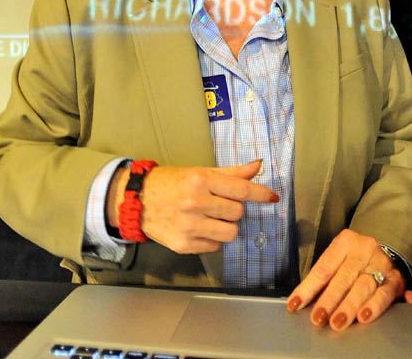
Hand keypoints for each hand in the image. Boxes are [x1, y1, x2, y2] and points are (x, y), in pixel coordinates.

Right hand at [109, 159, 277, 253]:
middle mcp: (195, 203)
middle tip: (221, 204)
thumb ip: (232, 173)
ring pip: (230, 233)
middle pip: (238, 213)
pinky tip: (199, 228)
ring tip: (211, 218)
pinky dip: (212, 238)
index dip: (260, 194)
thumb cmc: (172, 183)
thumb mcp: (200, 171)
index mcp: (201, 180)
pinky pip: (214, 246)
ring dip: (226, 226)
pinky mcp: (183, 245)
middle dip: (234, 209)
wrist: (138, 200)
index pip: (240, 189)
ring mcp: (189, 226)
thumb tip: (258, 166)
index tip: (273, 197)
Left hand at [286, 228, 403, 330]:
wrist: (386, 253)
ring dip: (348, 306)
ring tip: (337, 322)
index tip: (295, 304)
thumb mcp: (338, 260)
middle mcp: (364, 249)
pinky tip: (363, 317)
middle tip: (318, 317)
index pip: (324, 267)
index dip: (309, 287)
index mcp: (345, 241)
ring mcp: (381, 263)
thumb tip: (300, 301)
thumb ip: (323, 278)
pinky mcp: (396, 279)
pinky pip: (384, 294)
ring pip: (363, 286)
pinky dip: (374, 306)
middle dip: (329, 299)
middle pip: (344, 277)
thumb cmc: (355, 261)